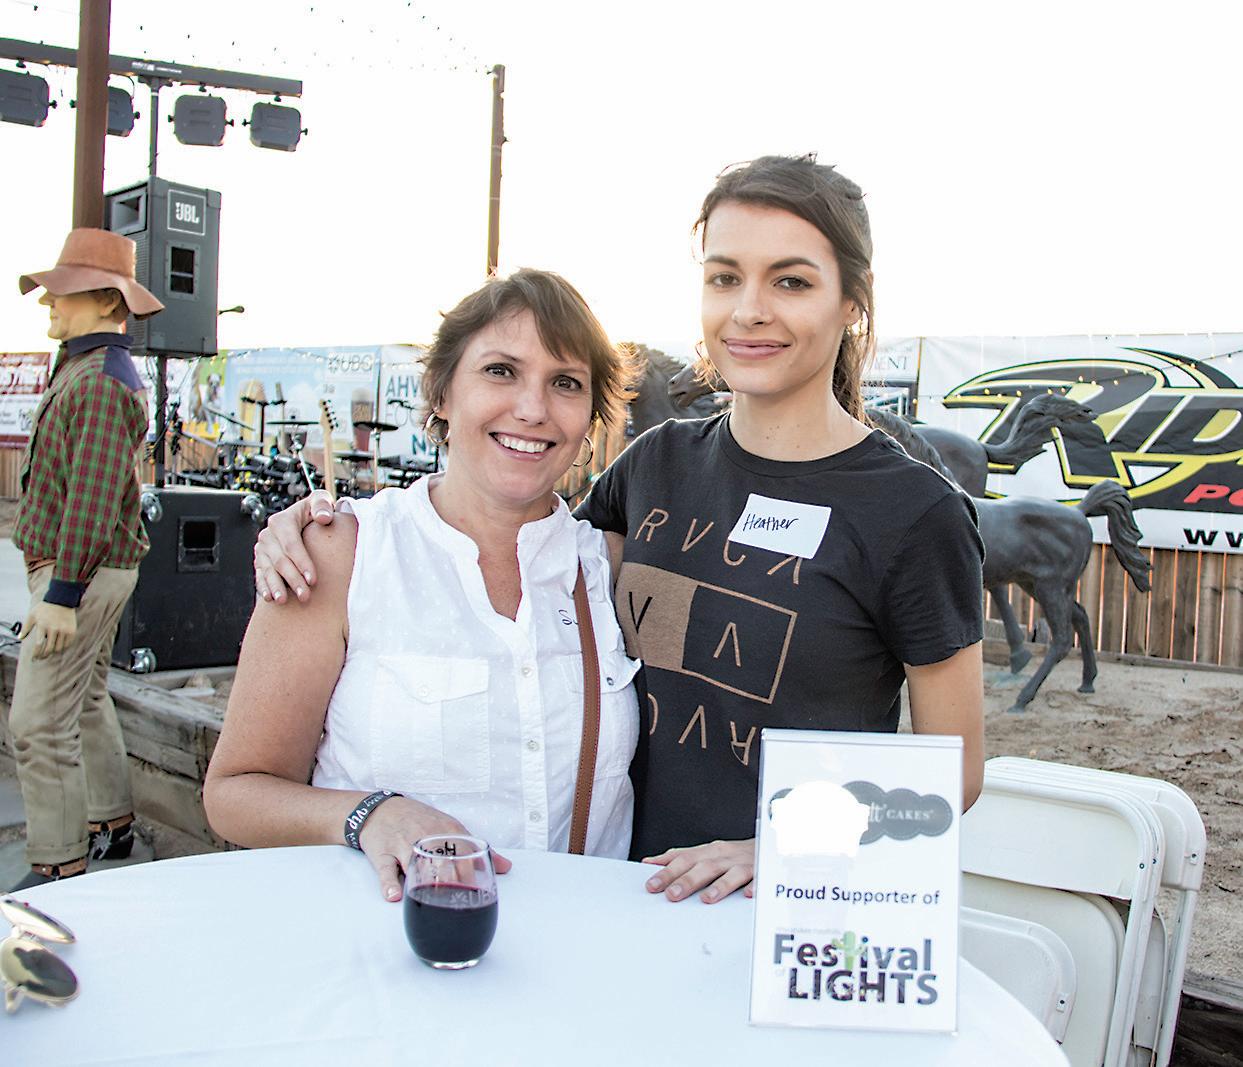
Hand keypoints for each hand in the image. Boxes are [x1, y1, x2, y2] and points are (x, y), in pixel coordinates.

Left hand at [18, 601, 76, 658]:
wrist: (62, 600)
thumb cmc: (44, 608)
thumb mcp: (32, 615)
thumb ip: (25, 627)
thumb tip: (20, 638)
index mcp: (43, 626)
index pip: (39, 644)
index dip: (36, 654)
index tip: (34, 658)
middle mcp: (54, 629)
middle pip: (49, 649)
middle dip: (44, 655)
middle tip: (41, 658)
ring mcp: (64, 630)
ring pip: (59, 648)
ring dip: (53, 652)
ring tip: (49, 652)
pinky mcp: (72, 630)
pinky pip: (68, 644)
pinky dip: (63, 647)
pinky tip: (58, 646)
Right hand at [253, 490, 335, 603]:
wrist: (303, 520)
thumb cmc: (314, 511)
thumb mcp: (320, 501)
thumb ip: (322, 505)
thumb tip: (324, 518)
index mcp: (281, 521)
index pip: (291, 544)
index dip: (302, 562)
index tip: (313, 579)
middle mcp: (268, 535)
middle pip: (280, 560)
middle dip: (292, 579)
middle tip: (305, 595)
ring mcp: (262, 549)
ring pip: (268, 570)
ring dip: (275, 586)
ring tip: (283, 600)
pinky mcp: (260, 560)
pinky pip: (259, 575)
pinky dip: (263, 586)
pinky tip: (269, 597)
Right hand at [358, 796, 511, 901]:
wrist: (382, 809)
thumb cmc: (421, 821)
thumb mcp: (450, 828)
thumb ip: (476, 849)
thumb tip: (505, 866)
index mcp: (447, 830)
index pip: (465, 853)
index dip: (472, 876)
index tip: (478, 895)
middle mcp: (427, 836)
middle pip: (443, 860)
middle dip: (453, 882)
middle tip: (458, 903)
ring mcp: (403, 844)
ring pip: (416, 863)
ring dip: (425, 881)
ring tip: (433, 899)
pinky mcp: (382, 852)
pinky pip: (386, 869)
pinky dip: (389, 883)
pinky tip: (394, 895)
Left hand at [642, 839, 755, 903]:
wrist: (771, 845)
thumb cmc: (733, 854)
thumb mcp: (707, 853)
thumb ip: (680, 858)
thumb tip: (651, 863)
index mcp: (709, 851)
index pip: (684, 859)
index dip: (667, 871)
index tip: (651, 884)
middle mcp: (725, 856)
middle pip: (704, 866)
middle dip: (687, 880)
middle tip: (671, 894)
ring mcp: (744, 863)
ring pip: (731, 872)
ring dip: (719, 885)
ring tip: (706, 898)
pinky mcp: (763, 872)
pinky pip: (761, 879)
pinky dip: (756, 886)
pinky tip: (748, 895)